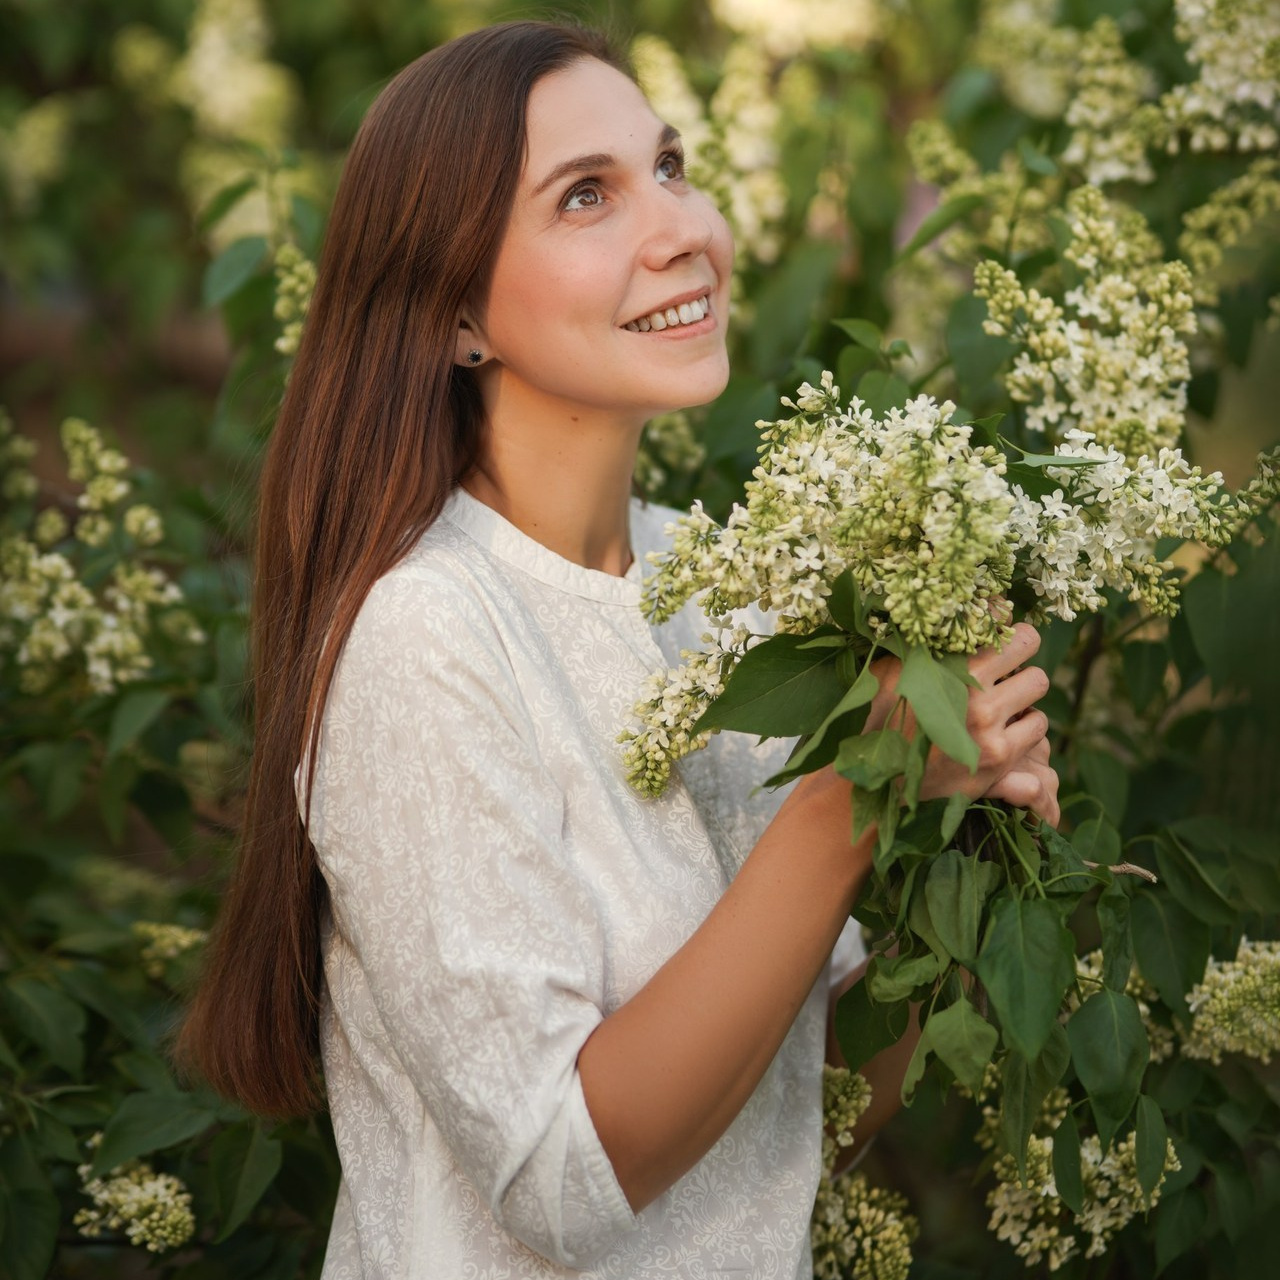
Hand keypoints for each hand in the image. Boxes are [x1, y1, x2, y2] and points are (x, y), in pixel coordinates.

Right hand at [866, 623, 1059, 827]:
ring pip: (1038, 689)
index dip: (1004, 623)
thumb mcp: (894, 671)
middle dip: (1018, 655)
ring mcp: (991, 732)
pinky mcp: (1000, 760)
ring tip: (1002, 701)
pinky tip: (1002, 729)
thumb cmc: (880, 717)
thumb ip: (928, 643)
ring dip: (1023, 693)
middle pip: (1030, 649)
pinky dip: (1024, 727)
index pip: (1005, 626)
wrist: (878, 779)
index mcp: (952, 671)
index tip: (999, 628)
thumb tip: (958, 609)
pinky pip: (1037, 728)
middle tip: (1003, 665)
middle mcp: (976, 698)